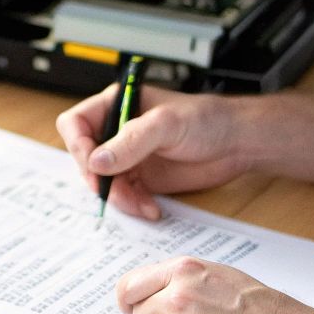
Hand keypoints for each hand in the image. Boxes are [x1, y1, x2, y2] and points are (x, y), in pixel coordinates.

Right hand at [55, 83, 250, 219]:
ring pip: (102, 181)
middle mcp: (117, 131)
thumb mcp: (167, 125)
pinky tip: (151, 207)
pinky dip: (133, 204)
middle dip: (99, 179)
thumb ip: (130, 141)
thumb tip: (96, 161)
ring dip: (118, 197)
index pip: (76, 123)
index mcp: (117, 105)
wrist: (237, 143)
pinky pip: (123, 195)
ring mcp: (128, 156)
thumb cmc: (207, 120)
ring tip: (141, 203)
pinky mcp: (142, 177)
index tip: (93, 164)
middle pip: (85, 157)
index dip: (78, 145)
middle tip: (116, 191)